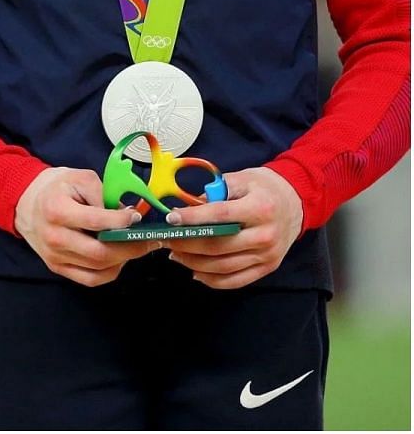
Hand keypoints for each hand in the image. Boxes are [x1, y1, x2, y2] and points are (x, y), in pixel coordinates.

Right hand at [14, 167, 159, 285]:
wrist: (26, 203)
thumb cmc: (56, 188)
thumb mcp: (80, 178)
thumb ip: (105, 194)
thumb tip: (129, 215)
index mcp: (56, 210)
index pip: (96, 221)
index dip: (121, 221)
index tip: (137, 217)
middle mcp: (54, 237)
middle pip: (100, 252)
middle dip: (130, 248)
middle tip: (148, 239)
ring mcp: (54, 256)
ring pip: (99, 269)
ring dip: (124, 259)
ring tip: (135, 247)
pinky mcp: (57, 267)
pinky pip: (91, 279)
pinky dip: (110, 272)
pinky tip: (119, 258)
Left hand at [161, 166, 302, 288]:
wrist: (295, 202)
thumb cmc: (262, 188)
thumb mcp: (240, 179)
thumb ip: (214, 192)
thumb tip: (185, 208)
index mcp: (260, 208)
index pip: (220, 216)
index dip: (192, 218)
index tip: (170, 218)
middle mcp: (266, 235)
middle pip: (218, 246)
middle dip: (186, 244)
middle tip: (166, 239)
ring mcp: (268, 255)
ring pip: (223, 266)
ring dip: (193, 263)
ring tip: (175, 254)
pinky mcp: (267, 268)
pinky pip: (235, 280)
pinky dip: (212, 280)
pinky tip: (195, 271)